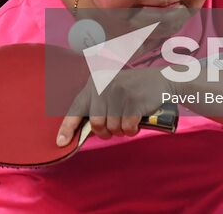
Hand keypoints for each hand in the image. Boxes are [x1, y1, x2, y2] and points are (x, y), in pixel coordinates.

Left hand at [55, 66, 169, 145]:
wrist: (161, 80)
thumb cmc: (133, 89)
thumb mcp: (110, 88)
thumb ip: (97, 104)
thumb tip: (84, 129)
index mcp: (95, 84)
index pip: (77, 108)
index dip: (67, 127)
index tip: (60, 142)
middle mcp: (104, 86)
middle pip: (96, 123)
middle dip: (105, 132)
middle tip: (113, 130)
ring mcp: (119, 93)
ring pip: (112, 127)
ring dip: (121, 131)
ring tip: (127, 123)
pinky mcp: (134, 101)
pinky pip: (127, 128)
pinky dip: (131, 131)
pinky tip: (136, 124)